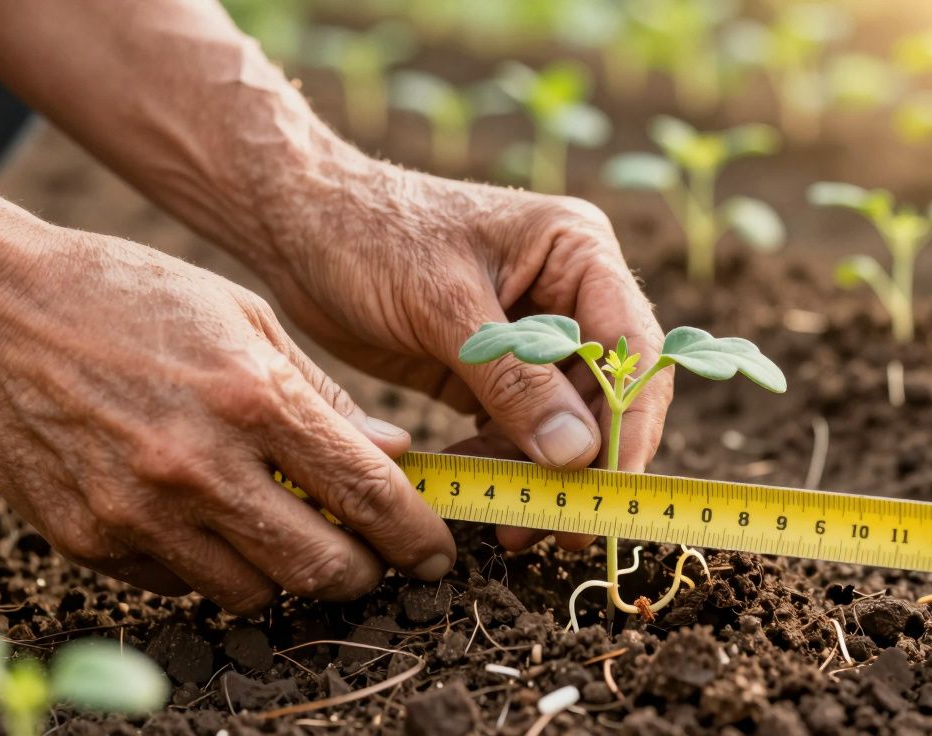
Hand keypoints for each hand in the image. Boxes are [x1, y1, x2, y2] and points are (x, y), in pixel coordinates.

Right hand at [0, 210, 454, 614]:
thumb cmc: (132, 298)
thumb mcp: (245, 317)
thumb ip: (322, 394)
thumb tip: (393, 452)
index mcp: (253, 397)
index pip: (366, 492)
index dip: (416, 534)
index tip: (436, 552)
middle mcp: (200, 465)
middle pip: (320, 565)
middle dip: (364, 572)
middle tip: (374, 560)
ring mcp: (139, 512)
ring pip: (253, 593)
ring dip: (287, 575)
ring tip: (287, 533)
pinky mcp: (89, 541)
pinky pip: (178, 585)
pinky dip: (210, 566)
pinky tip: (207, 521)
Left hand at [262, 160, 673, 550]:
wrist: (299, 227)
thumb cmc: (371, 236)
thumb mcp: (444, 305)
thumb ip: (513, 378)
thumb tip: (577, 454)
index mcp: (578, 253)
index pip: (632, 349)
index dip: (630, 423)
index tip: (608, 488)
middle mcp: (570, 293)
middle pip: (607, 394)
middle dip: (585, 463)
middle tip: (561, 526)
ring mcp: (533, 334)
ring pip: (566, 420)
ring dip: (543, 473)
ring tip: (512, 523)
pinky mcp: (494, 367)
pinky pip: (519, 426)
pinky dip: (504, 460)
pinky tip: (476, 483)